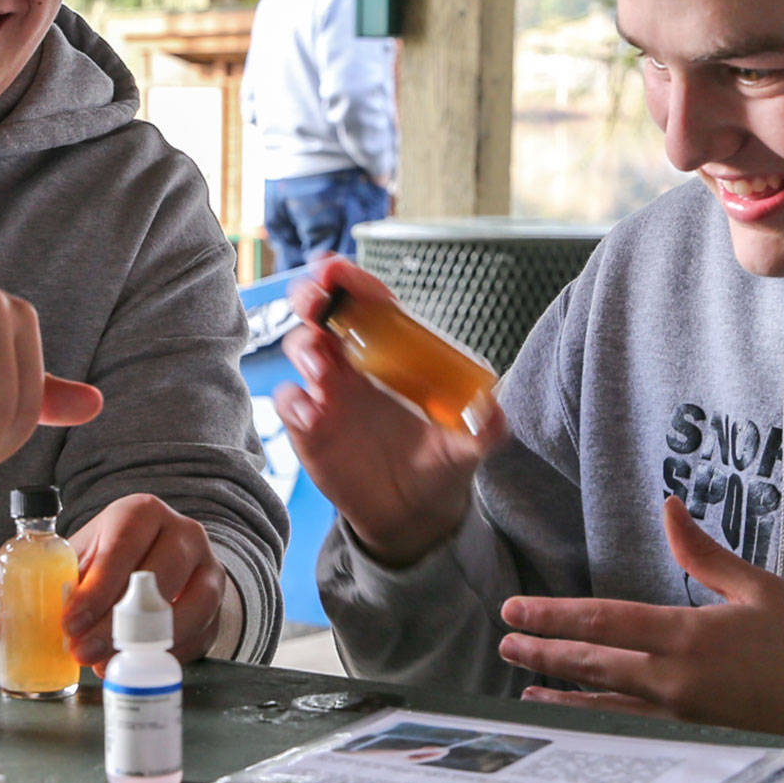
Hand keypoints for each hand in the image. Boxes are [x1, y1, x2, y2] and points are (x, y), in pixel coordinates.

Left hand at [0, 493, 224, 669]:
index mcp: (141, 512)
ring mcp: (208, 566)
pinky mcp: (218, 602)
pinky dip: (164, 655)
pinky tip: (133, 664)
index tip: (68, 622)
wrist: (163, 557)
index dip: (95, 588)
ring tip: (103, 663)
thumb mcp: (80, 559)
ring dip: (143, 642)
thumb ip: (39, 585)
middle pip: (156, 578)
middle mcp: (182, 532)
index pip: (122, 546)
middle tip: (80, 652)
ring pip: (187, 607)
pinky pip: (198, 633)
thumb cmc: (113, 557)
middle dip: (114, 622)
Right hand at [275, 257, 505, 566]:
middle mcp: (355, 362)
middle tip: (315, 299)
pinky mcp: (309, 425)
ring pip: (302, 348)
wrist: (413, 512)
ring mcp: (329, 391)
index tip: (335, 269)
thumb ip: (486, 428)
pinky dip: (294, 401)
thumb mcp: (470, 445)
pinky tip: (312, 415)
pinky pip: (289, 400)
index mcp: (394, 351)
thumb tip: (494, 410)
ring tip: (323, 370)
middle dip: (312, 297)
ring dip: (305, 348)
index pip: (371, 303)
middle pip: (323, 313)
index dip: (352, 281)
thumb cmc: (442, 461)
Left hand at [497, 495, 783, 746]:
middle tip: (506, 643)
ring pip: (602, 702)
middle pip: (592, 665)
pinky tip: (576, 715)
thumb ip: (704, 553)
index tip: (515, 612)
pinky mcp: (692, 740)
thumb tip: (668, 508)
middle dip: (543, 653)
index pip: (603, 622)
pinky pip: (629, 727)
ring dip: (559, 692)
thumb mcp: (760, 590)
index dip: (553, 617)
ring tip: (524, 684)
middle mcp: (675, 681)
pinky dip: (594, 719)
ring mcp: (680, 718)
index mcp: (689, 636)